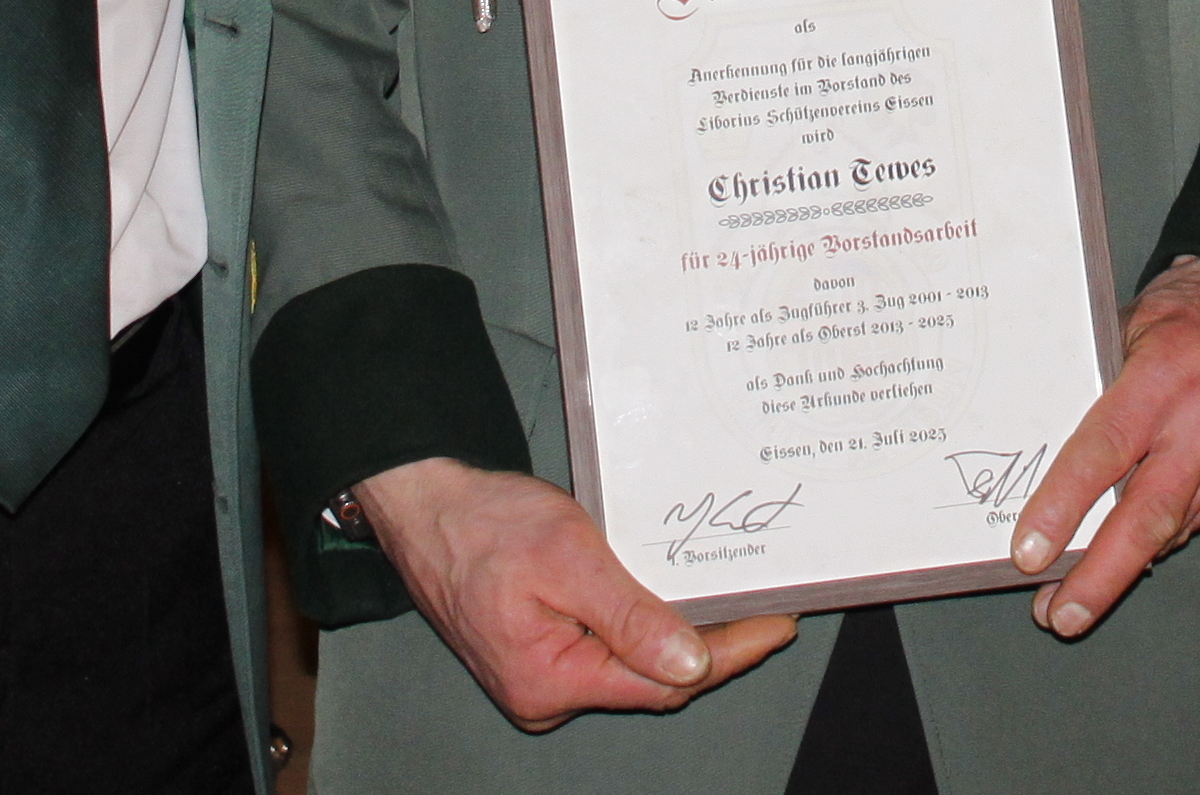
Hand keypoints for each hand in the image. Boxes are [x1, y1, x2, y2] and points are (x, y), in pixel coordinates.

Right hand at [353, 457, 797, 729]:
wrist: (424, 506)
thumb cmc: (482, 523)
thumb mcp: (568, 555)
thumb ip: (630, 615)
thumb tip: (690, 663)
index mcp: (550, 680)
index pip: (665, 681)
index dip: (730, 653)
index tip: (774, 625)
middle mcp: (544, 694)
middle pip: (652, 681)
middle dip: (711, 645)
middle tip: (763, 604)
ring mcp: (540, 678)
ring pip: (631, 666)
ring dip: (676, 634)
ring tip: (727, 599)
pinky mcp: (537, 656)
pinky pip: (605, 650)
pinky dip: (641, 626)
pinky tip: (669, 600)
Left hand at [1014, 256, 1199, 636]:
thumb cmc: (1192, 307)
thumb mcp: (1131, 323)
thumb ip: (1094, 380)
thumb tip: (1043, 440)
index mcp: (1165, 375)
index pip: (1104, 450)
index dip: (1064, 506)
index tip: (1030, 551)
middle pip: (1148, 514)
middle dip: (1102, 575)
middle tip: (1058, 614)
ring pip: (1175, 527)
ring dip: (1123, 572)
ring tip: (1072, 604)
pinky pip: (1197, 517)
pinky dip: (1157, 542)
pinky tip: (1122, 561)